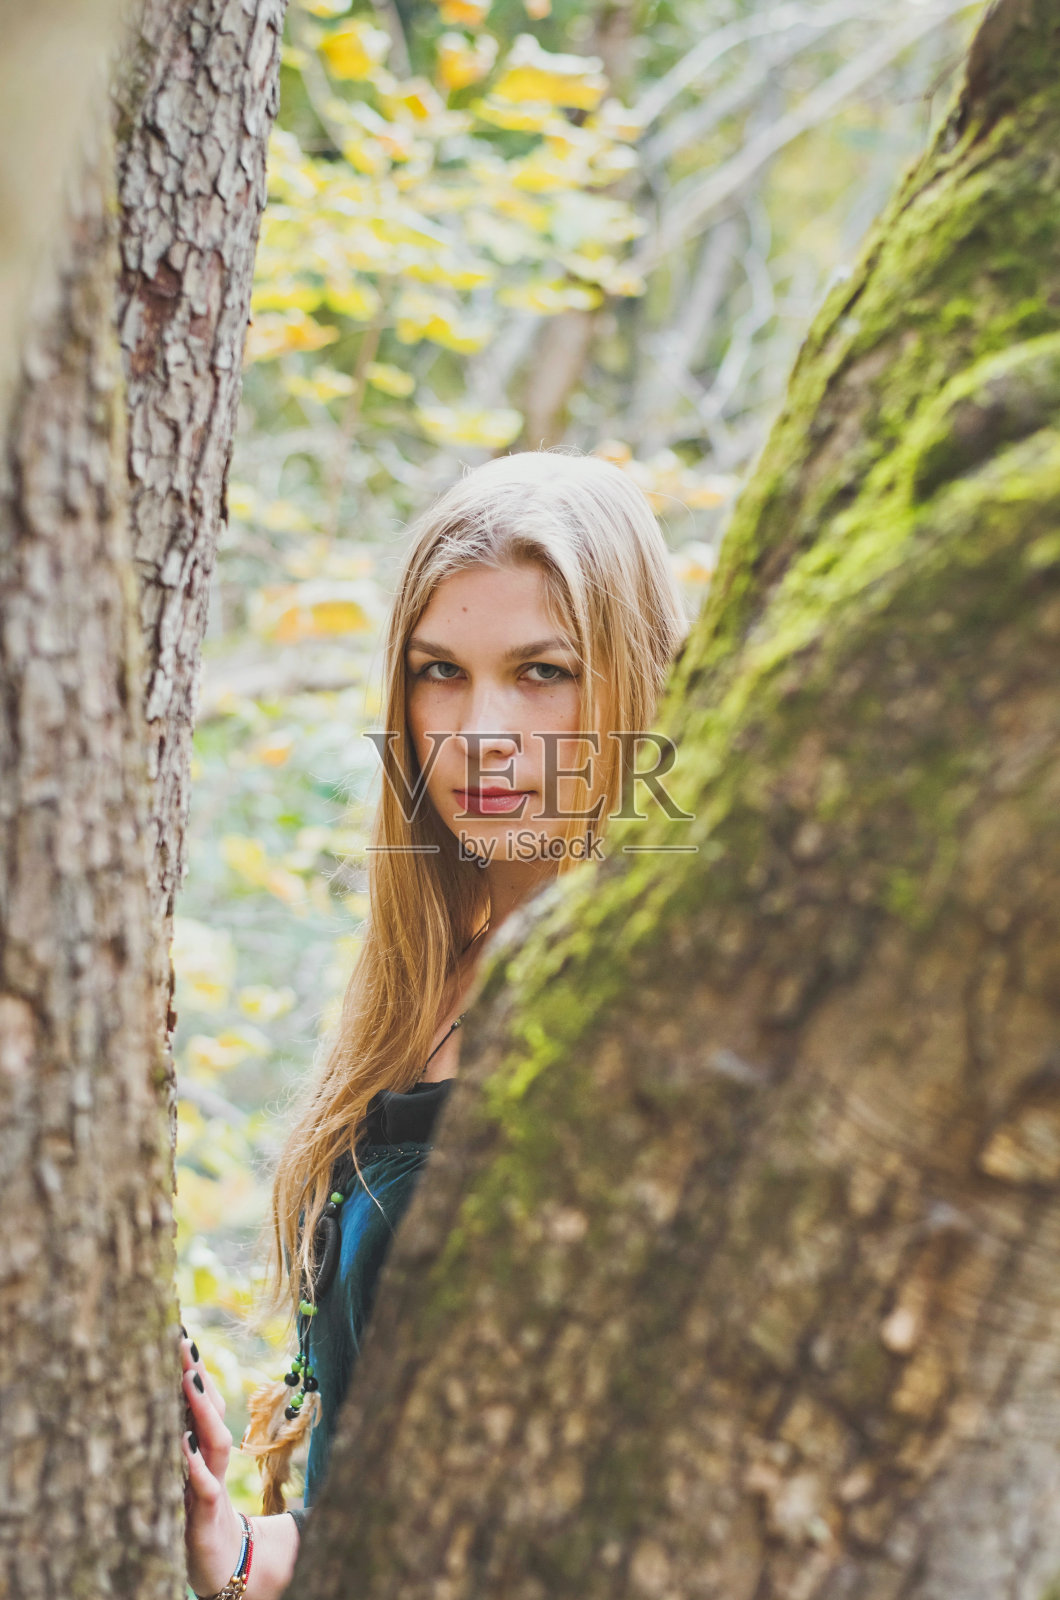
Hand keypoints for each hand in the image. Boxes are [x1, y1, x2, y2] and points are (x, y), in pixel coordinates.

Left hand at [181, 1328, 243, 1597]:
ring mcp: (211, 1489)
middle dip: (197, 1377)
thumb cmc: (203, 1522)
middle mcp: (212, 1465)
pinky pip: (204, 1488)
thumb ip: (189, 1447)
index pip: (203, 1404)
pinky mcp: (204, 1520)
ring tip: (187, 1379)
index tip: (179, 1334)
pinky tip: (183, 1446)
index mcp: (206, 1453)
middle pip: (210, 1413)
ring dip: (201, 1411)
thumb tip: (174, 1405)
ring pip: (213, 1443)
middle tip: (183, 1341)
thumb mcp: (193, 1482)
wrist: (224, 1572)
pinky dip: (194, 1467)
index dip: (193, 1371)